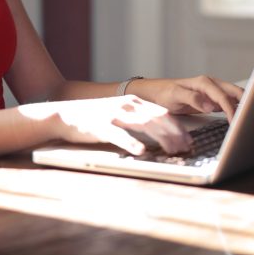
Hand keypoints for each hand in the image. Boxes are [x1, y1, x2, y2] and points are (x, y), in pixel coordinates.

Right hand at [21, 96, 191, 155]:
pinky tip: (141, 152)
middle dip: (175, 134)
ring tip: (173, 150)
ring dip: (162, 138)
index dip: (178, 127)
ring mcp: (114, 114)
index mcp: (133, 102)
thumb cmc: (94, 119)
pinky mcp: (100, 125)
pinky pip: (119, 135)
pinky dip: (132, 143)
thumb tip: (160, 135)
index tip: (189, 140)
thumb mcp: (119, 115)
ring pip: (144, 125)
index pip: (162, 113)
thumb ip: (138, 121)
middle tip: (187, 148)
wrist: (64, 114)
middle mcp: (127, 105)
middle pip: (158, 118)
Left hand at [127, 76, 243, 120]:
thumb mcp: (175, 96)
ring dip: (242, 105)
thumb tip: (209, 105)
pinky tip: (239, 117)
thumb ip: (192, 98)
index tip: (235, 121)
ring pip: (234, 96)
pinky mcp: (211, 99)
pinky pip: (228, 102)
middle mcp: (210, 85)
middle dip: (245, 103)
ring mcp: (212, 92)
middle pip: (235, 92)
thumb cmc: (165, 93)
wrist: (157, 93)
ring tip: (249, 119)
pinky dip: (236, 109)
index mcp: (204, 82)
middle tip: (251, 118)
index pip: (223, 96)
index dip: (231, 109)